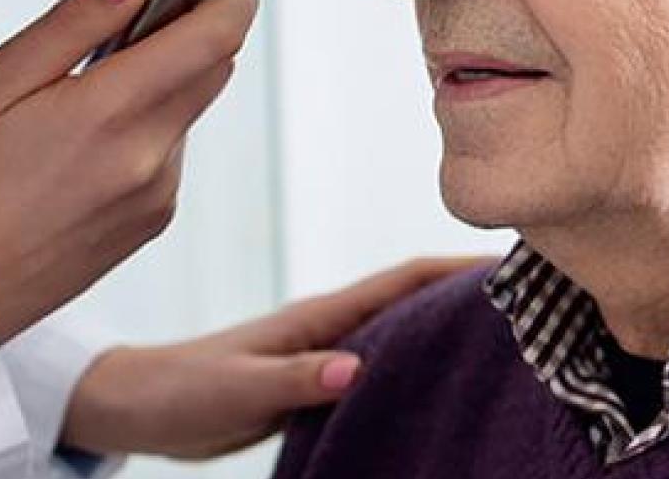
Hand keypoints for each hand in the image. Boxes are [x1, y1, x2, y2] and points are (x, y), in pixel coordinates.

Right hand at [0, 0, 257, 341]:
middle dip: (186, 36)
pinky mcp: (159, 218)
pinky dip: (146, 134)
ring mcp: (162, 191)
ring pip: (190, 109)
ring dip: (161, 88)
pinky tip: (85, 152)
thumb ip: (77, 20)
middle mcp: (152, 154)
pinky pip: (172, 153)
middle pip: (215, 67)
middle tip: (121, 36)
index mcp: (112, 111)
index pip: (218, 36)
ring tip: (84, 106)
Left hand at [59, 256, 490, 459]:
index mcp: (320, 316)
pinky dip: (417, 364)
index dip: (461, 266)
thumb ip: (294, 379)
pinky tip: (440, 383)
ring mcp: (325, 351)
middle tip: (536, 297)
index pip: (406, 278)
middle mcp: (332, 326)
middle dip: (473, 290)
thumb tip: (358, 366)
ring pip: (403, 331)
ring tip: (507, 338)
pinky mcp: (315, 381)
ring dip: (449, 327)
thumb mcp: (235, 389)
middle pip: (417, 298)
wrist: (133, 408)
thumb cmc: (177, 392)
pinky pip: (382, 365)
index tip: (518, 260)